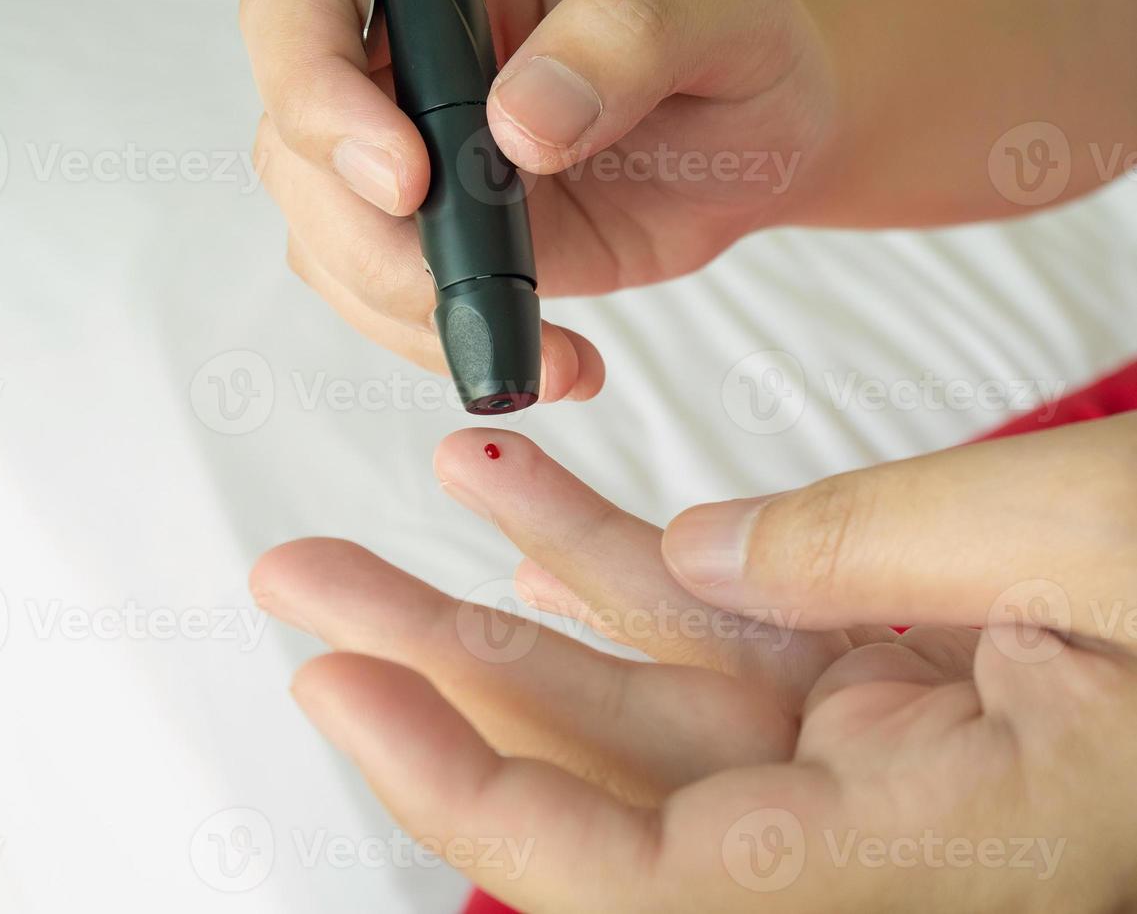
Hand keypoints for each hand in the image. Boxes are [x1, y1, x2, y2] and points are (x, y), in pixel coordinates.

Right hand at [241, 0, 838, 401]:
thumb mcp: (722, 7)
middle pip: (294, 149)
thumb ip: (630, 36)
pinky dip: (458, 347)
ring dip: (409, 313)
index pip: (300, 5)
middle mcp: (399, 59)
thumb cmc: (737, 43)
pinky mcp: (438, 242)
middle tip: (477, 286)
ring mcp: (410, 157)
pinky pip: (390, 305)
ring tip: (546, 342)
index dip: (317, 95)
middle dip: (369, 240)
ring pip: (328, 242)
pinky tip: (557, 358)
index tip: (410, 179)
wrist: (760, 137)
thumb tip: (516, 122)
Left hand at [252, 418, 1136, 911]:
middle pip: (588, 764)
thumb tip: (693, 559)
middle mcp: (864, 828)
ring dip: (502, 592)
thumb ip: (870, 552)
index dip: (461, 790)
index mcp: (915, 857)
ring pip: (631, 679)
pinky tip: (518, 496)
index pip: (622, 875)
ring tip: (390, 516)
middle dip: (435, 666)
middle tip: (311, 588)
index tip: (339, 694)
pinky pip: (708, 619)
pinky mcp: (864, 677)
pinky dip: (614, 553)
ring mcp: (856, 749)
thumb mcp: (1084, 550)